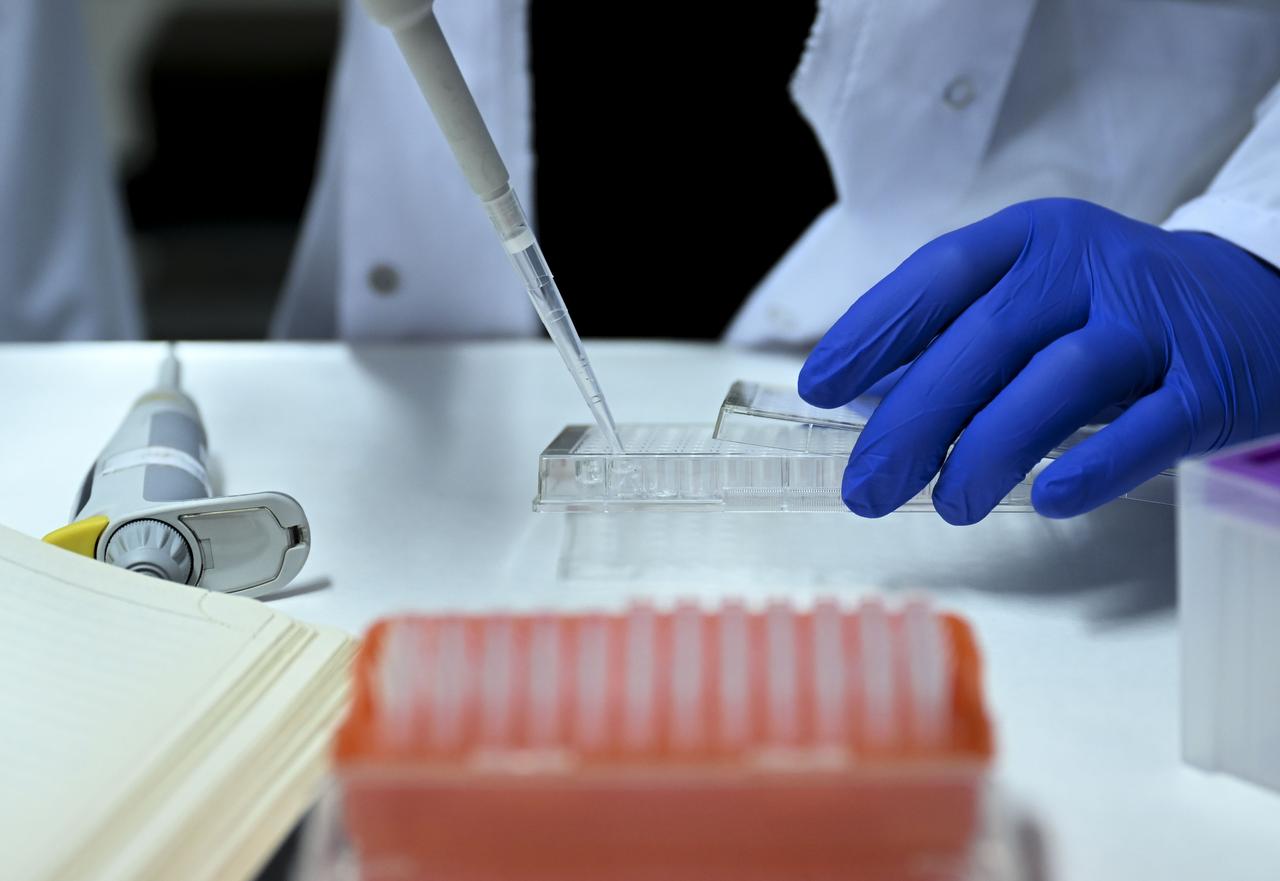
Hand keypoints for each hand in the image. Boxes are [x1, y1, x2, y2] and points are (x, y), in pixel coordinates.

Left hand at [798, 198, 1279, 522]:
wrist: (1258, 302)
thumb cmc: (1112, 311)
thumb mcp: (1035, 297)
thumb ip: (959, 340)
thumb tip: (864, 406)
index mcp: (1031, 239)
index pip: (938, 275)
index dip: (873, 330)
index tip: (819, 387)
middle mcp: (1088, 267)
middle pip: (983, 341)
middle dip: (912, 421)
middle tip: (866, 487)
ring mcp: (1152, 322)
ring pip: (1056, 382)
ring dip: (988, 450)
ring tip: (947, 505)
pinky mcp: (1209, 382)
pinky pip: (1146, 428)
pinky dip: (1092, 467)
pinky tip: (1047, 499)